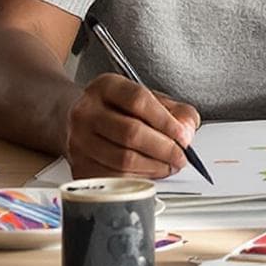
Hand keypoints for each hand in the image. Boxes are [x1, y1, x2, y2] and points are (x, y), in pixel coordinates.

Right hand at [66, 74, 198, 179]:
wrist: (77, 121)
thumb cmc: (118, 110)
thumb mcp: (147, 99)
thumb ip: (175, 111)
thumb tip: (187, 130)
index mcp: (106, 87)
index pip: (138, 101)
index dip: (166, 121)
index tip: (183, 136)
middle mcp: (86, 111)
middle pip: (131, 133)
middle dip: (164, 149)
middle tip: (181, 156)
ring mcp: (78, 140)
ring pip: (122, 160)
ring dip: (154, 167)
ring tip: (169, 165)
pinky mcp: (78, 166)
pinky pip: (114, 178)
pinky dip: (139, 179)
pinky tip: (150, 172)